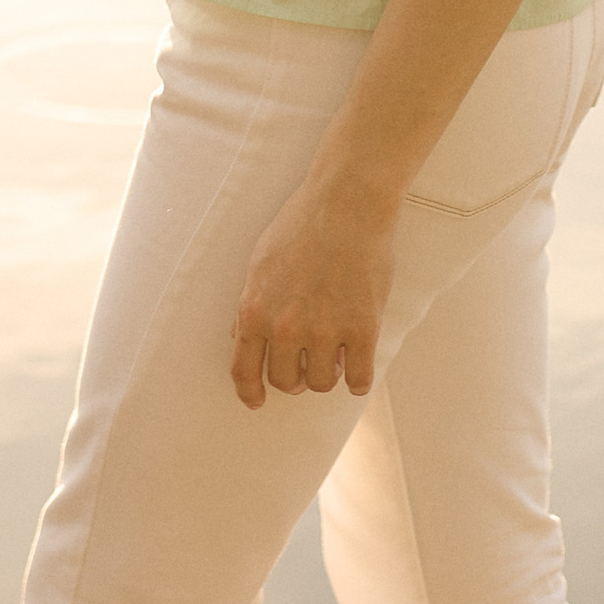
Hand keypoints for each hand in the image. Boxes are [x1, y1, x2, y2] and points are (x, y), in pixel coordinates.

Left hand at [231, 174, 397, 409]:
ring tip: (336, 354)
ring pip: (323, 383)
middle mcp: (286, 327)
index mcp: (254, 310)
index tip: (257, 401)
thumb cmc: (302, 224)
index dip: (250, 392)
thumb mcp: (259, 262)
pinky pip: (359, 379)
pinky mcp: (363, 328)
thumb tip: (241, 336)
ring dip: (328, 374)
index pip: (243, 370)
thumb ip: (250, 303)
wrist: (348, 202)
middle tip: (308, 364)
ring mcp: (326, 330)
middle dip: (296, 378)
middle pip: (286, 381)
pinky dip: (358, 380)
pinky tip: (359, 368)